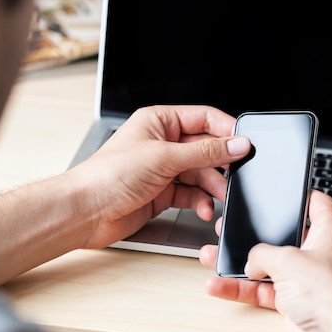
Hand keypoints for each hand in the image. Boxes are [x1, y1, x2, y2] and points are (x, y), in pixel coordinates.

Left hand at [69, 105, 250, 248]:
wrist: (86, 212)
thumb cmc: (109, 175)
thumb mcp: (165, 158)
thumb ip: (205, 153)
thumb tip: (237, 144)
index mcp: (160, 122)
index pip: (204, 119)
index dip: (227, 130)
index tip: (245, 144)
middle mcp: (163, 143)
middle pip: (206, 149)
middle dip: (220, 165)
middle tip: (235, 176)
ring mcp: (164, 169)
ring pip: (201, 173)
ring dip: (212, 187)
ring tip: (219, 197)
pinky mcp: (163, 193)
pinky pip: (192, 193)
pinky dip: (200, 201)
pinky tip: (203, 208)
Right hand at [199, 190, 331, 331]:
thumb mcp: (288, 260)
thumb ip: (262, 253)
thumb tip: (251, 260)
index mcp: (329, 231)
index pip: (316, 202)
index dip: (299, 194)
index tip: (281, 190)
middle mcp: (319, 253)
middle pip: (283, 236)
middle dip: (256, 234)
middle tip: (233, 226)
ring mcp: (306, 279)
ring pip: (268, 266)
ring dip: (240, 263)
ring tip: (214, 255)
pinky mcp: (295, 302)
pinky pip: (263, 291)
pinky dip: (241, 289)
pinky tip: (220, 284)